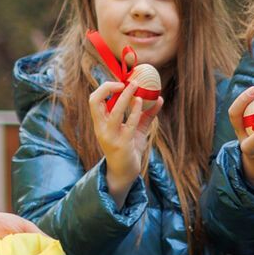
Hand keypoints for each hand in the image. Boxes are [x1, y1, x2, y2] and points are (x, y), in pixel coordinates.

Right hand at [92, 79, 160, 196]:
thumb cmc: (129, 149)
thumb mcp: (136, 130)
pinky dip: (134, 111)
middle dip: (109, 87)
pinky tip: (141, 102)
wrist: (124, 173)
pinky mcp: (122, 144)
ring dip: (125, 97)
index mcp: (100, 123)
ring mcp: (110, 136)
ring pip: (114, 111)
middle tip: (127, 81)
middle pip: (95, 101)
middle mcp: (101, 128)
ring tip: (136, 86)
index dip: (105, 88)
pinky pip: (128, 124)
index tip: (121, 82)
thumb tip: (159, 98)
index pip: (94, 100)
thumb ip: (146, 115)